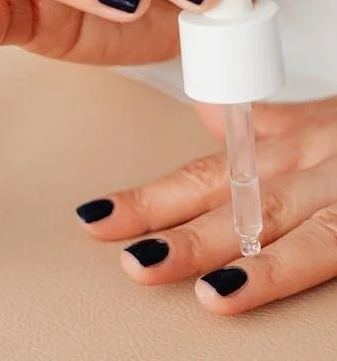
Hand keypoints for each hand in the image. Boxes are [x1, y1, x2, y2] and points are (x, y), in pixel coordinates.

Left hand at [76, 97, 336, 314]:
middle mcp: (313, 168)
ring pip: (302, 233)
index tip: (95, 219)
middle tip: (135, 261)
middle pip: (240, 207)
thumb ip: (259, 125)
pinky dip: (301, 270)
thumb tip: (205, 115)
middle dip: (185, 236)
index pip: (201, 177)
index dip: (147, 201)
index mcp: (281, 148)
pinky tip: (257, 294)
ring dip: (254, 265)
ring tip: (208, 292)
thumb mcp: (312, 119)